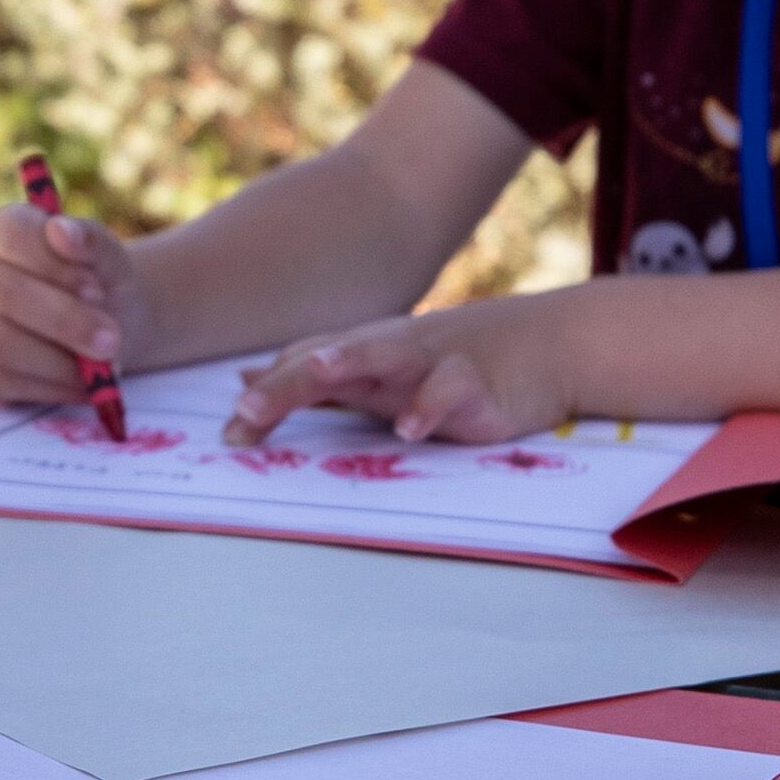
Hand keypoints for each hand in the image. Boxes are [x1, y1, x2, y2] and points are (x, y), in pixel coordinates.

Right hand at [0, 197, 143, 405]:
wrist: (101, 323)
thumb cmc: (97, 282)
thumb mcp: (106, 257)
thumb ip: (90, 240)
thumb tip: (62, 232)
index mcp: (0, 231)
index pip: (13, 238)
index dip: (56, 266)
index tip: (98, 288)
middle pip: (7, 295)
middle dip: (65, 321)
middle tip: (111, 340)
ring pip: (1, 344)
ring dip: (60, 361)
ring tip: (105, 365)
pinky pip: (6, 382)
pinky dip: (54, 387)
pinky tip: (86, 384)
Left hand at [228, 299, 576, 446]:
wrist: (552, 343)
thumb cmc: (459, 362)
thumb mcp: (384, 371)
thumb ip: (322, 380)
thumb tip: (250, 380)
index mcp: (364, 352)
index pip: (302, 364)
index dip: (264, 394)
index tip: (227, 435)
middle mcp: (389, 350)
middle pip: (328, 359)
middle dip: (285, 384)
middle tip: (244, 412)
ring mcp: (431, 360)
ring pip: (381, 355)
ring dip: (344, 363)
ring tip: (312, 376)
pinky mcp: (476, 380)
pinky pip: (449, 388)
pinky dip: (428, 406)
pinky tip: (409, 430)